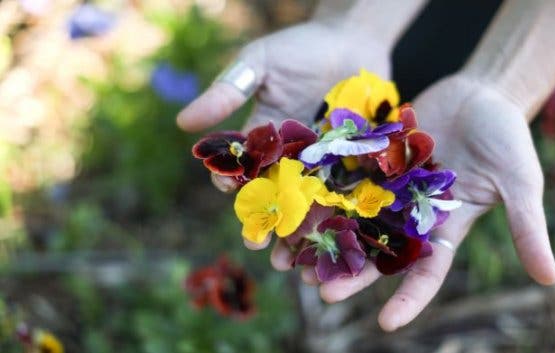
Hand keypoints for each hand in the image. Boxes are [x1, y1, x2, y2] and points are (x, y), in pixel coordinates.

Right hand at [177, 20, 390, 249]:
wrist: (354, 38)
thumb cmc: (300, 46)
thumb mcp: (259, 63)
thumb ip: (227, 91)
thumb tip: (183, 122)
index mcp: (262, 138)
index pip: (241, 169)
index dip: (232, 183)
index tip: (227, 191)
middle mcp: (289, 156)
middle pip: (273, 197)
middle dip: (263, 223)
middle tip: (257, 247)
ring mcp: (321, 163)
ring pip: (307, 205)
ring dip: (298, 233)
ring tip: (292, 263)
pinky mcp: (353, 164)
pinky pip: (344, 195)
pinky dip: (339, 219)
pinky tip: (336, 241)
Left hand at [315, 73, 554, 330]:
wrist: (481, 92)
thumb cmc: (506, 137)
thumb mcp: (521, 183)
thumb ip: (527, 226)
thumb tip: (550, 278)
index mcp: (444, 229)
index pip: (425, 274)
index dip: (408, 299)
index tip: (386, 323)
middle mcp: (410, 214)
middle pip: (376, 252)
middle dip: (351, 273)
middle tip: (320, 291)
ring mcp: (388, 187)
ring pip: (352, 219)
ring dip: (325, 237)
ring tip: (291, 257)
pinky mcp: (373, 159)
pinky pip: (343, 177)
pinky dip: (321, 190)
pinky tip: (295, 201)